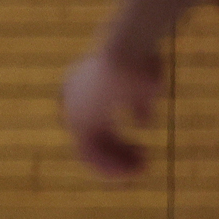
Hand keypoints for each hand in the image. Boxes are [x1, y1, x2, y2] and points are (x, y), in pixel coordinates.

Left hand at [62, 47, 160, 177]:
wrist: (129, 50)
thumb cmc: (140, 60)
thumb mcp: (144, 84)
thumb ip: (140, 105)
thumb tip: (142, 122)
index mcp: (84, 88)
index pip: (95, 127)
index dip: (116, 143)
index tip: (140, 149)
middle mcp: (73, 103)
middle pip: (92, 139)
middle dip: (117, 154)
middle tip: (142, 164)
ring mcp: (74, 112)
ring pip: (90, 149)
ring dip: (115, 163)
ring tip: (141, 168)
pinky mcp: (79, 122)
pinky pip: (88, 154)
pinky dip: (109, 165)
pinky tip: (134, 168)